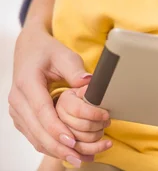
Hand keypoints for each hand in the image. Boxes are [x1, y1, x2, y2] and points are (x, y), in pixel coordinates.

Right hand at [8, 24, 104, 166]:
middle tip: (79, 157)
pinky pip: (34, 136)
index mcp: (27, 83)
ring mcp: (17, 111)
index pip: (41, 111)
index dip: (56, 128)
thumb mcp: (64, 55)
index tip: (71, 141)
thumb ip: (75, 70)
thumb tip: (88, 83)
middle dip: (58, 146)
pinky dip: (50, 146)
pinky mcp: (22, 118)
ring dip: (55, 150)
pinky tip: (68, 153)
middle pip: (37, 130)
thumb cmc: (48, 52)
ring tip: (79, 159)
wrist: (29, 50)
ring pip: (35, 137)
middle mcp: (18, 100)